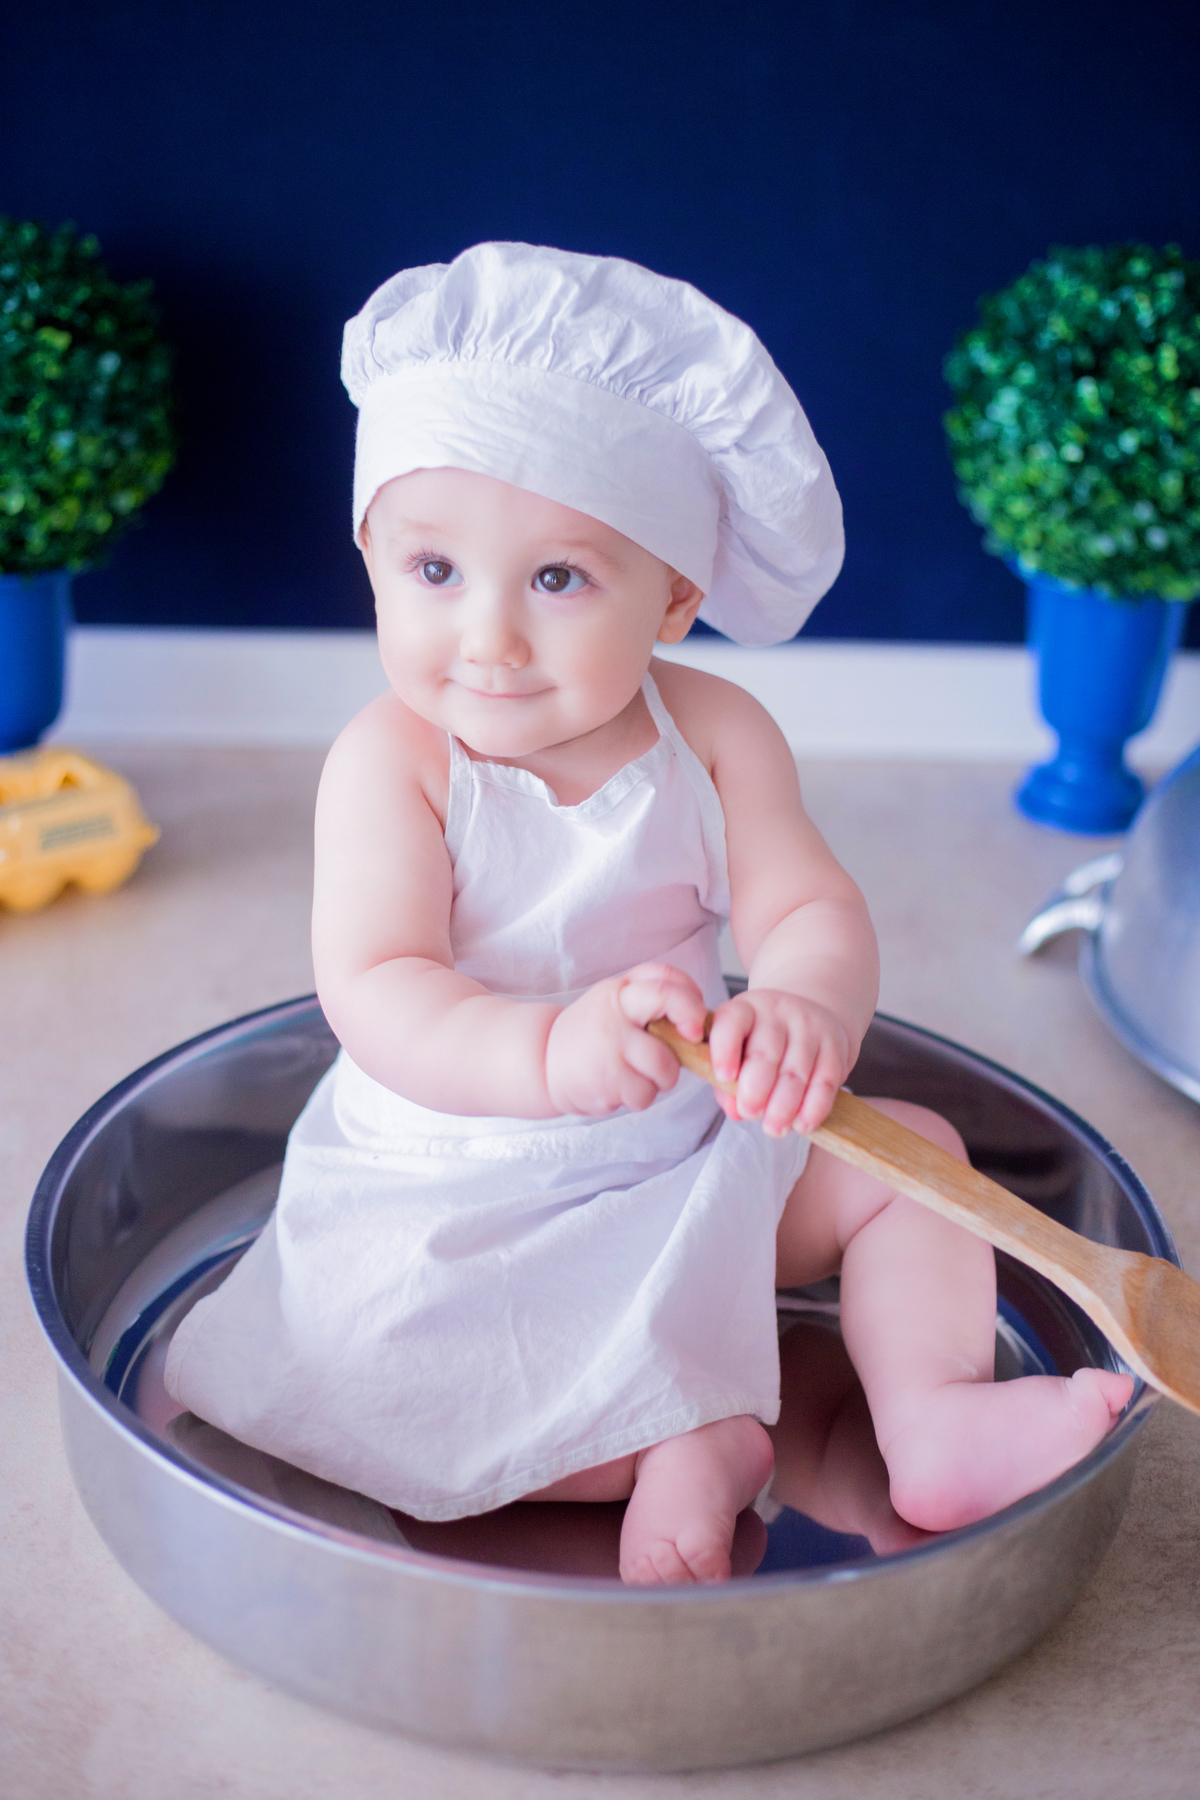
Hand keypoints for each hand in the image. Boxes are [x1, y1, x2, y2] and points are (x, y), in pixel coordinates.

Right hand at [544, 963, 708, 1116]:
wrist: (543, 1060)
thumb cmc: (592, 1030)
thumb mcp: (615, 998)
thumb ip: (652, 994)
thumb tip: (701, 1015)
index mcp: (619, 993)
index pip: (665, 984)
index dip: (690, 1004)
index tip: (694, 1026)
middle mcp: (613, 1020)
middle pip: (671, 1039)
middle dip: (684, 1050)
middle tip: (675, 1054)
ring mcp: (609, 1053)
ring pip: (664, 1072)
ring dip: (659, 1078)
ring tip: (636, 1071)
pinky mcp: (605, 1084)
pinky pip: (645, 1095)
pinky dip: (640, 1096)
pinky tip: (620, 1086)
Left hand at [707, 989, 852, 1135]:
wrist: (808, 1020)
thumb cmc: (760, 1044)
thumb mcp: (737, 1053)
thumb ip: (727, 1084)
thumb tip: (735, 1111)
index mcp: (745, 1010)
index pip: (732, 1022)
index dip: (725, 1050)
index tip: (724, 1077)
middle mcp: (777, 1012)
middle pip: (766, 1053)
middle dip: (755, 1090)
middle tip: (750, 1113)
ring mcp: (809, 1026)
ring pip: (796, 1073)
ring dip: (784, 1108)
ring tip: (773, 1128)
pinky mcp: (834, 1046)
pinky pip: (825, 1082)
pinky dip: (813, 1109)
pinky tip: (802, 1124)